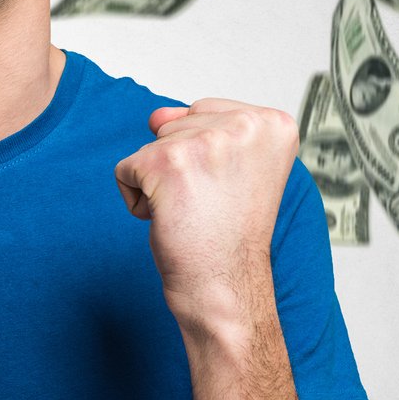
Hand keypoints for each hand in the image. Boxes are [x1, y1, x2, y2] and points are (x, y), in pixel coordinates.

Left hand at [114, 98, 298, 328]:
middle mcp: (246, 125)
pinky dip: (137, 201)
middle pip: (177, 126)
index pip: (206, 112)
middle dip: (181, 169)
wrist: (225, 286)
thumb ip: (200, 129)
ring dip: (160, 185)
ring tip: (194, 214)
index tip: (228, 192)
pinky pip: (125, 170)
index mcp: (273, 125)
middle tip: (211, 207)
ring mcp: (205, 141)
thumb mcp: (233, 171)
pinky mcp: (166, 162)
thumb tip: (156, 116)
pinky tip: (170, 220)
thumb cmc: (230, 237)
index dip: (205, 160)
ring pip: (152, 147)